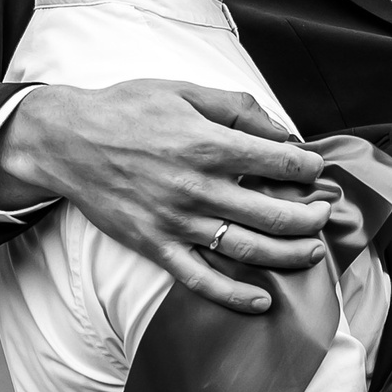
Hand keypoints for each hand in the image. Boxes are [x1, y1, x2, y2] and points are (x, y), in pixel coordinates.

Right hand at [0, 82, 333, 313]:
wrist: (68, 141)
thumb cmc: (127, 111)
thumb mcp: (184, 91)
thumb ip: (238, 109)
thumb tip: (283, 132)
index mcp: (208, 145)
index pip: (279, 163)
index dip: (308, 169)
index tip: (316, 171)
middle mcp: (197, 188)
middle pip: (274, 213)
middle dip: (311, 216)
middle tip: (324, 214)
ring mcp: (176, 223)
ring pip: (247, 249)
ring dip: (289, 255)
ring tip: (312, 252)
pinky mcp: (156, 246)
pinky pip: (201, 279)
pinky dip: (234, 295)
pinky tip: (263, 300)